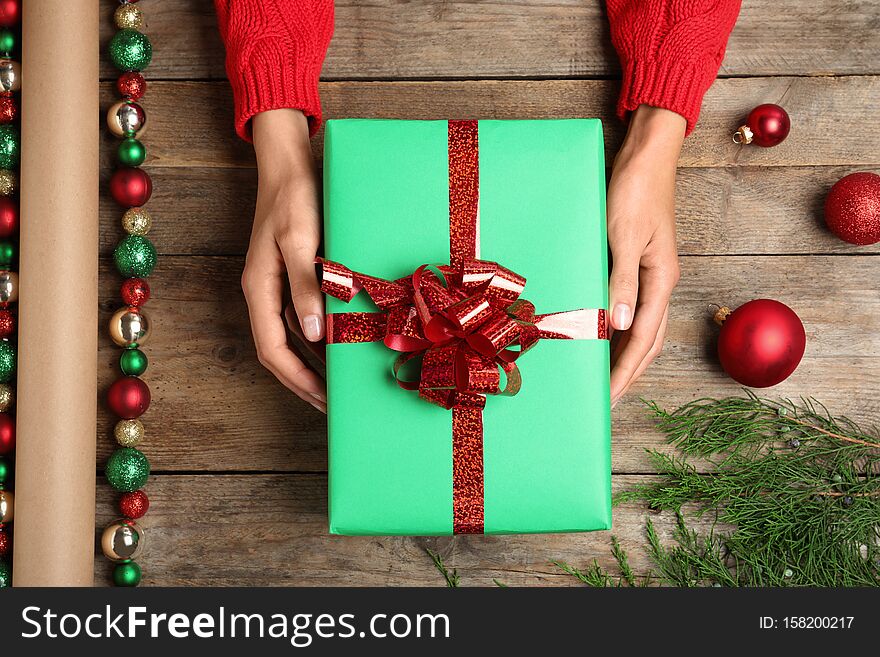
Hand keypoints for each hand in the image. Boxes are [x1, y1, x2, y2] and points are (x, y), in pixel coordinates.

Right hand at [241, 109, 325, 411]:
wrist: (288, 161)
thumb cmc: (293, 197)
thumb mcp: (299, 239)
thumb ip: (305, 286)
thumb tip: (313, 334)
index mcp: (259, 288)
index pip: (272, 349)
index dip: (297, 379)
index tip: (323, 400)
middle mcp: (265, 292)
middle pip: (280, 351)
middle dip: (305, 381)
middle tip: (333, 403)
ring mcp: (278, 284)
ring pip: (294, 337)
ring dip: (314, 362)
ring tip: (340, 382)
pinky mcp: (294, 274)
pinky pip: (305, 316)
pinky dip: (322, 335)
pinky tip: (342, 343)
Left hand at [607, 105, 685, 405]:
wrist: (646, 156)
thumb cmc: (634, 191)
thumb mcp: (623, 236)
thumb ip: (622, 281)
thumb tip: (618, 326)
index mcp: (661, 280)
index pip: (641, 339)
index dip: (624, 372)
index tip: (606, 398)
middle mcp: (659, 282)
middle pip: (646, 341)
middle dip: (627, 373)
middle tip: (605, 401)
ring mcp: (651, 274)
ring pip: (641, 328)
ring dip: (624, 355)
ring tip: (605, 379)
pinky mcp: (638, 263)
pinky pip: (630, 308)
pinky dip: (618, 330)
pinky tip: (603, 337)